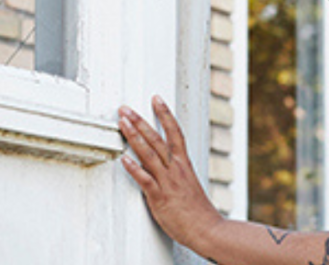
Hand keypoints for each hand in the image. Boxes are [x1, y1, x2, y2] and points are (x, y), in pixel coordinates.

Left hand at [118, 96, 222, 249]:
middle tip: (126, 109)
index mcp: (184, 164)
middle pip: (158, 139)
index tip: (156, 99)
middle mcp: (176, 169)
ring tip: (122, 123)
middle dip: (141, 121)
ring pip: (149, 154)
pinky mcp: (159, 197)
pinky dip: (134, 168)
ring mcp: (167, 182)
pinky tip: (124, 159)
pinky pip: (145, 180)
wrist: (206, 228)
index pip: (175, 133)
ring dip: (134, 137)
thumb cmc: (196, 210)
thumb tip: (163, 164)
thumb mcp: (187, 184)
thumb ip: (174, 172)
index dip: (165, 114)